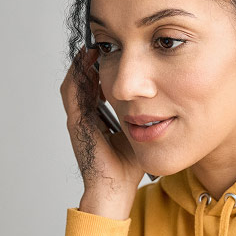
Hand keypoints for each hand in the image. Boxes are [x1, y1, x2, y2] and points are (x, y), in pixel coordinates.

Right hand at [59, 46, 144, 213]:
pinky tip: (89, 62)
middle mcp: (85, 118)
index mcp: (97, 120)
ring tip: (94, 48)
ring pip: (74, 83)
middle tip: (104, 45)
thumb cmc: (128, 167)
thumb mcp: (140, 132)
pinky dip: (78, 75)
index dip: (102, 70)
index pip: (95, 88)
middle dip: (92, 62)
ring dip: (83, 65)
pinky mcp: (76, 124)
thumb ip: (145, 116)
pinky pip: (72, 93)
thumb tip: (163, 99)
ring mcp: (78, 121)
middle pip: (83, 81)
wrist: (115, 189)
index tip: (115, 55)